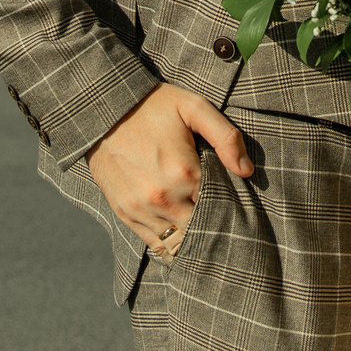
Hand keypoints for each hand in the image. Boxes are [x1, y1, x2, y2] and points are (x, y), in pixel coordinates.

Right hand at [86, 83, 252, 253]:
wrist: (103, 110)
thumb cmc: (154, 106)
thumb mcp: (194, 107)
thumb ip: (226, 137)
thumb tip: (246, 171)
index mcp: (184, 173)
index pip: (219, 206)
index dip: (231, 208)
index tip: (238, 205)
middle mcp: (162, 197)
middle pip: (200, 229)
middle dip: (213, 226)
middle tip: (223, 221)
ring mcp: (141, 208)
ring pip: (177, 243)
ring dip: (192, 239)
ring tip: (204, 232)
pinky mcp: (125, 213)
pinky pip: (154, 243)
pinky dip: (169, 244)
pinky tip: (181, 236)